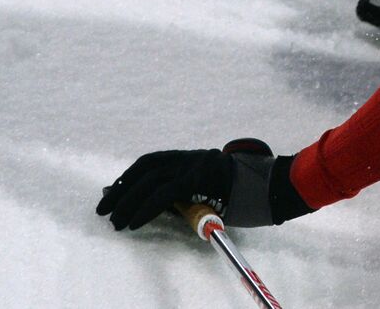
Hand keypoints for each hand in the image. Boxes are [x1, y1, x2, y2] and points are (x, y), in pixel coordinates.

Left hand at [96, 138, 311, 230]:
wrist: (276, 188)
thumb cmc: (245, 196)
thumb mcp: (209, 193)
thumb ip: (182, 196)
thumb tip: (144, 205)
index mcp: (193, 158)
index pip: (152, 161)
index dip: (128, 177)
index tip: (111, 193)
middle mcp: (192, 157)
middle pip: (147, 168)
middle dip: (121, 190)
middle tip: (103, 209)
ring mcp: (197, 165)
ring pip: (152, 180)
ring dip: (128, 202)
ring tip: (116, 222)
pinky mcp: (202, 178)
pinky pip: (165, 193)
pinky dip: (145, 208)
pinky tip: (132, 222)